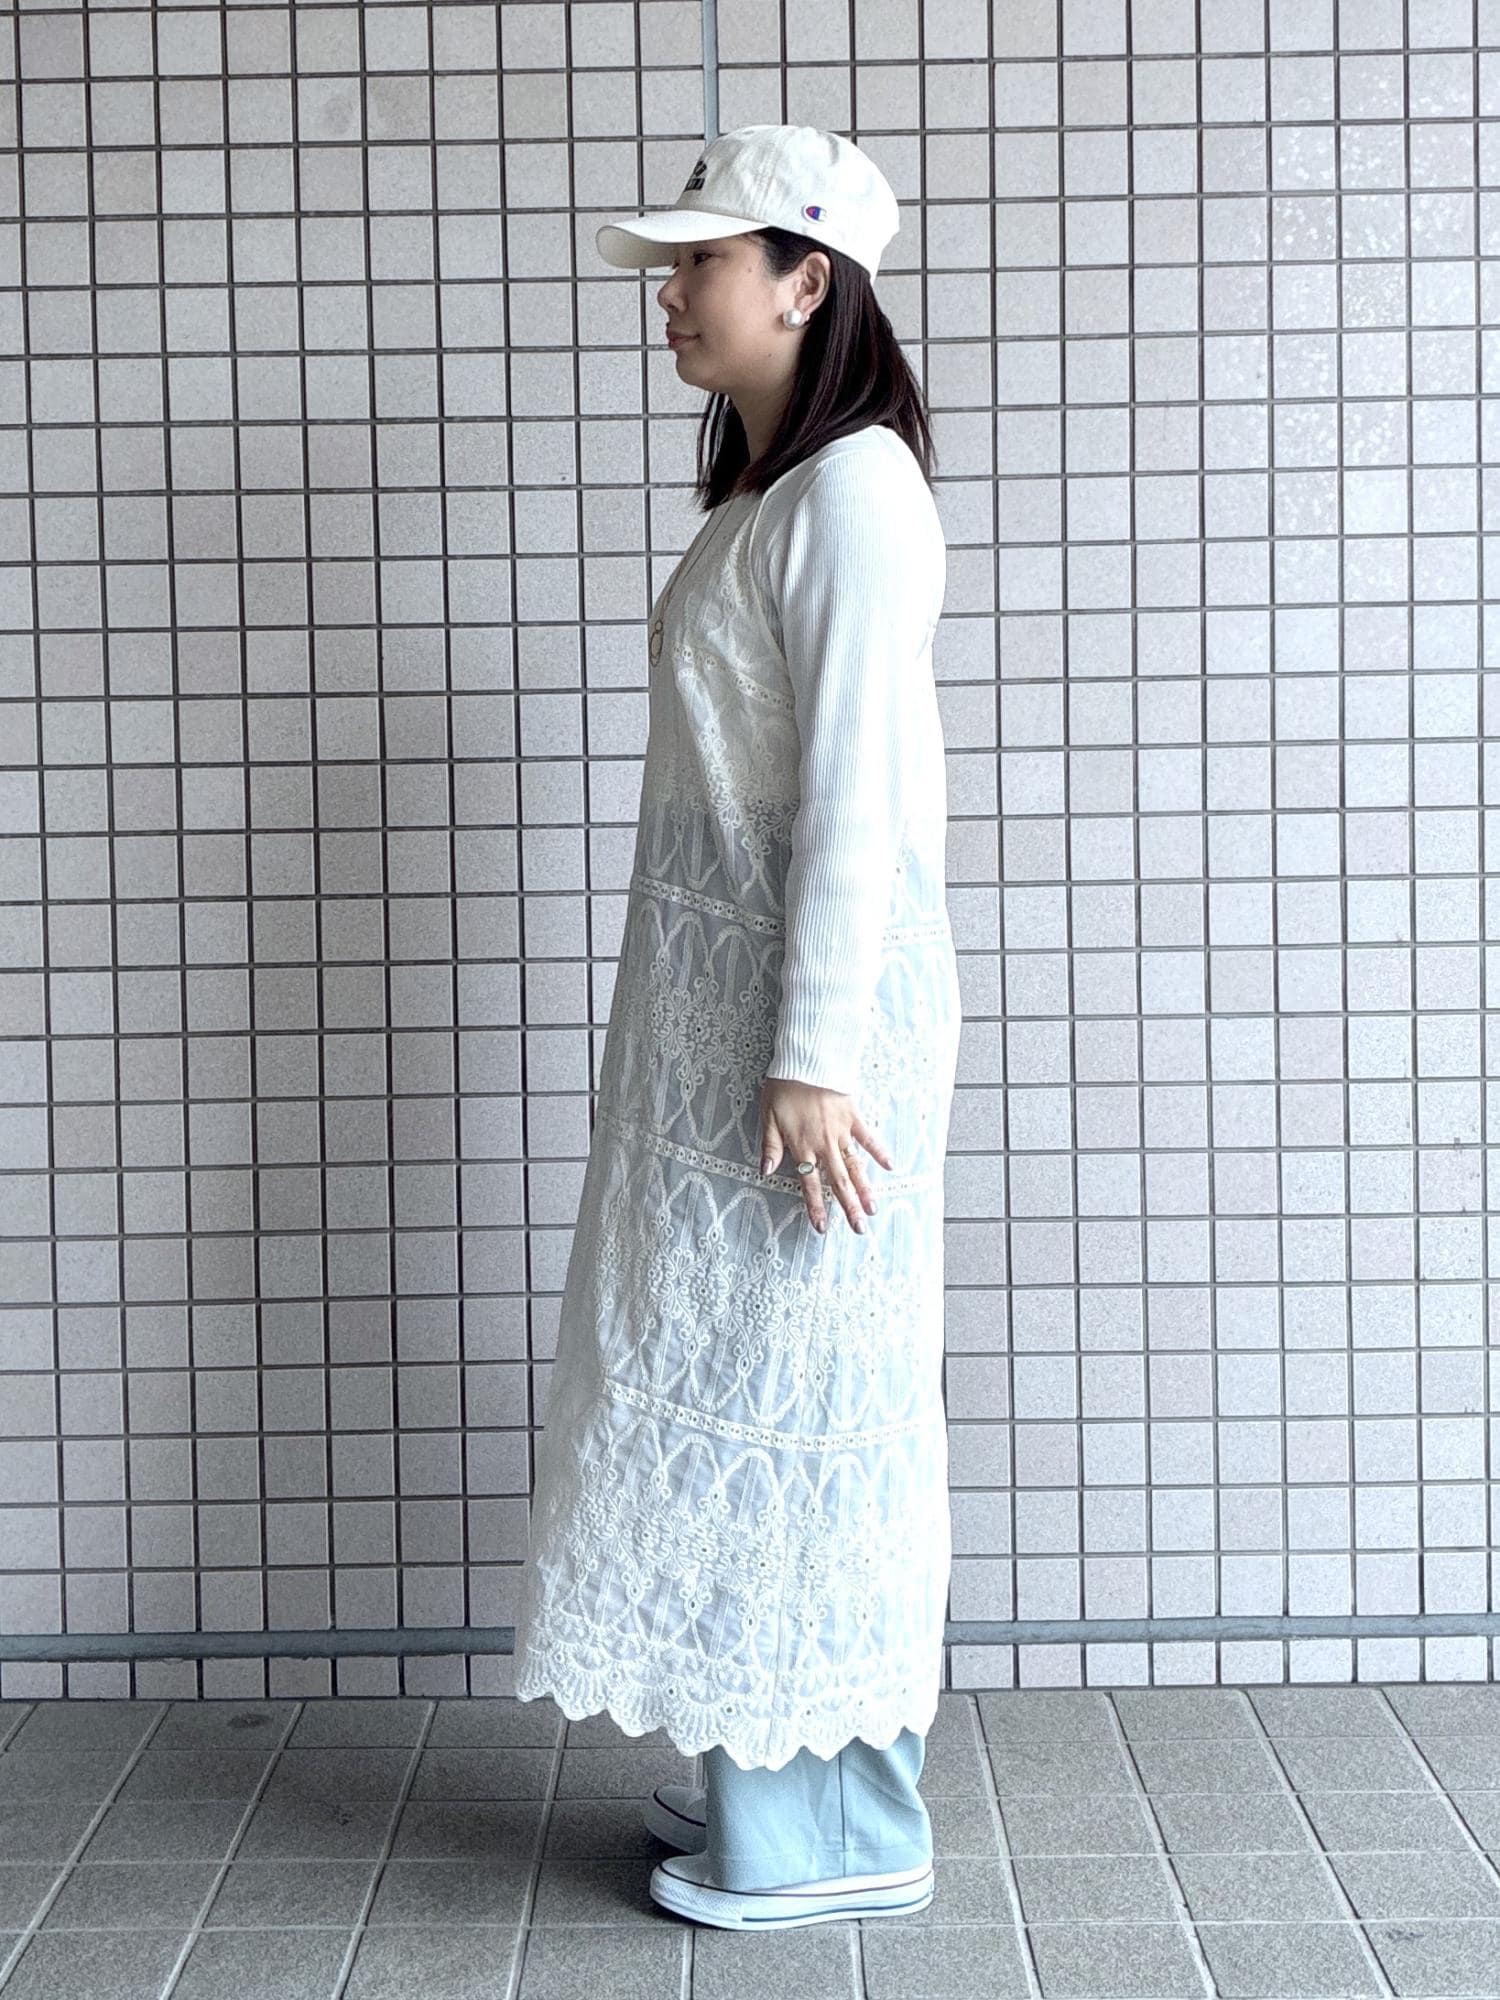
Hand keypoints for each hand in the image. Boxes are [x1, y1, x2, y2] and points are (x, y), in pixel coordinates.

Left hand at [759, 1077, 893, 1234]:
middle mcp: (825, 1143)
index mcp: (802, 1146)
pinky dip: (880, 1151)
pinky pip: (868, 1137)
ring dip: (865, 1188)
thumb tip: (766, 1172)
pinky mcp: (854, 1116)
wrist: (806, 1061)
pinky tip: (891, 1167)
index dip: (815, 1206)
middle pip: (838, 1181)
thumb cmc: (784, 1088)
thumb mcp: (768, 1117)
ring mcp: (841, 1131)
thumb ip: (770, 1146)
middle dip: (848, 1207)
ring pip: (855, 1165)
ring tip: (873, 1209)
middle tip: (859, 1229)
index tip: (822, 1227)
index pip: (809, 1183)